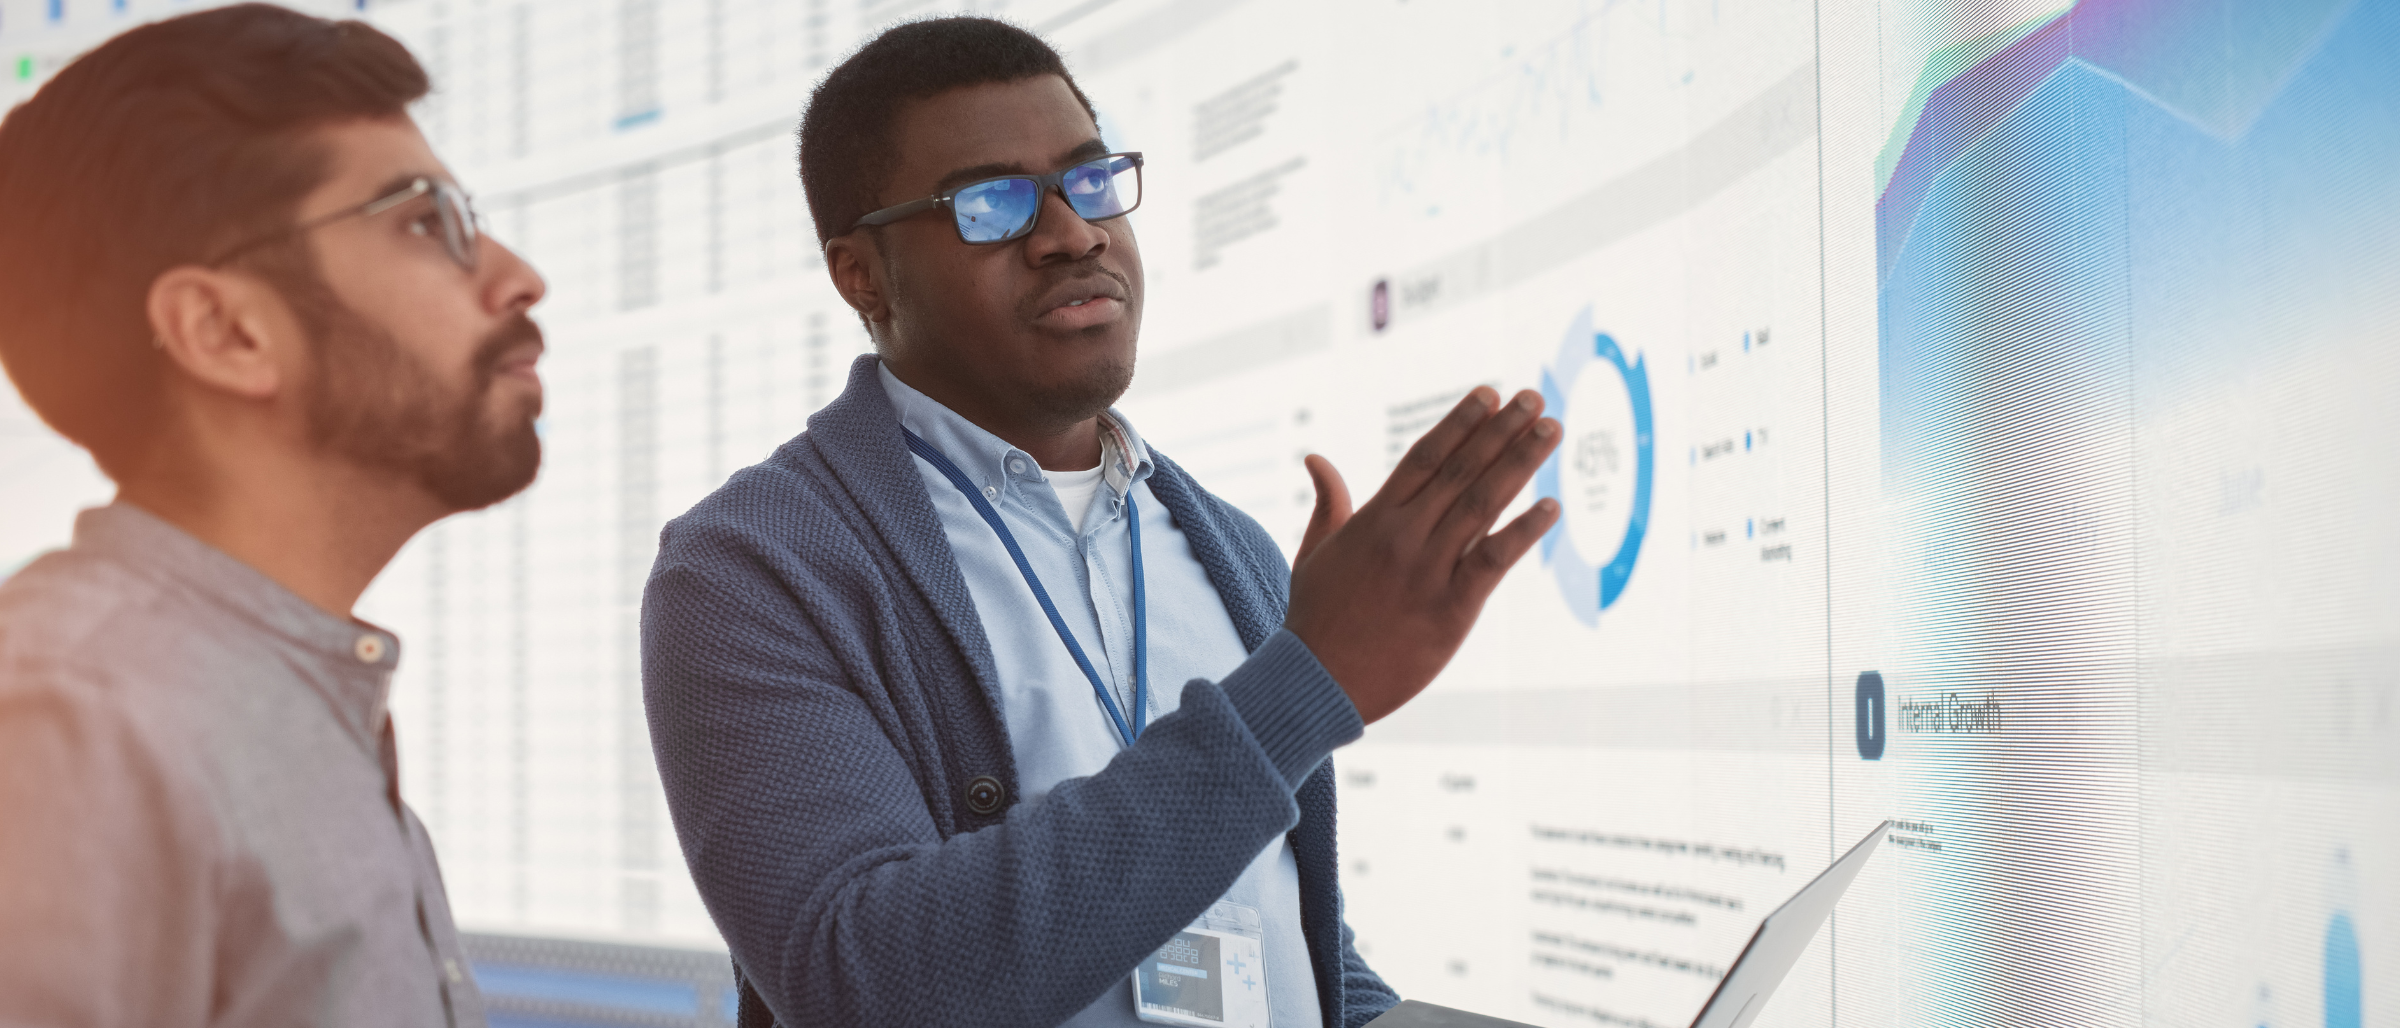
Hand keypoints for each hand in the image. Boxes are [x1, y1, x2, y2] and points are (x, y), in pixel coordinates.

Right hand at [1285, 387, 1560, 723]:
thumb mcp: (1314, 554)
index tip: (1491, 394)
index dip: (1460, 422)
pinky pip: (1494, 561)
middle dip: (1501, 430)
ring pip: (1482, 503)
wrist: (1316, 683)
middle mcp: (1404, 537)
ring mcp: (1428, 571)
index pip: (1424, 456)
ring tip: (1551, 429)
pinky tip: (1552, 506)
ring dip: (1520, 462)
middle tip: (1534, 398)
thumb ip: (1328, 503)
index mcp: (1374, 520)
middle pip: (1461, 469)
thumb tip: (1316, 458)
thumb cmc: (1315, 620)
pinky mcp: (1450, 609)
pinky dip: (1525, 531)